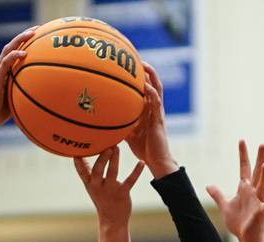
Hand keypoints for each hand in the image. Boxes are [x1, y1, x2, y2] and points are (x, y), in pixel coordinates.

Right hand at [0, 27, 35, 126]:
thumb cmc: (0, 113)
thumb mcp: (17, 99)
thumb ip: (26, 92)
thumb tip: (44, 96)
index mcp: (5, 71)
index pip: (15, 51)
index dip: (25, 42)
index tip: (38, 35)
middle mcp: (0, 68)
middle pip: (12, 45)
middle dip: (24, 35)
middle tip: (37, 28)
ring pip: (8, 49)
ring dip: (20, 39)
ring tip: (32, 33)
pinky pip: (5, 63)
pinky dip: (14, 56)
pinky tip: (24, 53)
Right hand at [74, 145, 144, 231]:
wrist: (112, 221)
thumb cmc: (102, 199)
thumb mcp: (92, 186)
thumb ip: (87, 172)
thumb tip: (79, 156)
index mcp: (90, 183)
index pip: (81, 171)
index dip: (78, 161)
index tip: (76, 150)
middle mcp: (98, 186)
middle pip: (97, 170)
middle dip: (101, 158)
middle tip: (106, 146)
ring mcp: (110, 190)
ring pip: (112, 173)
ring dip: (114, 160)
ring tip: (117, 148)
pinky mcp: (122, 194)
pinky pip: (130, 181)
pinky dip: (136, 171)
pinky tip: (141, 162)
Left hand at [124, 64, 176, 178]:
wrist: (155, 160)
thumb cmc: (143, 148)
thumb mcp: (128, 133)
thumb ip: (120, 123)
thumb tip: (104, 119)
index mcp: (148, 110)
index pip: (146, 88)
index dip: (141, 76)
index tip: (131, 65)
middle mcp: (154, 108)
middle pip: (153, 83)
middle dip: (147, 70)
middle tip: (137, 58)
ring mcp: (157, 113)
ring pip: (157, 88)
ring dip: (151, 75)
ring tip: (144, 65)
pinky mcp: (159, 119)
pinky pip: (156, 102)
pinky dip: (151, 93)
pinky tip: (145, 86)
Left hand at [206, 141, 263, 241]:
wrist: (245, 237)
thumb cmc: (238, 222)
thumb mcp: (225, 206)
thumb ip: (218, 195)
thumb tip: (208, 185)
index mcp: (244, 189)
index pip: (244, 168)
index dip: (243, 155)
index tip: (241, 140)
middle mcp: (253, 192)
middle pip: (256, 173)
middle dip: (259, 158)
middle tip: (263, 144)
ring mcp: (258, 202)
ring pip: (262, 186)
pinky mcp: (260, 214)